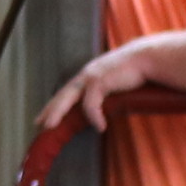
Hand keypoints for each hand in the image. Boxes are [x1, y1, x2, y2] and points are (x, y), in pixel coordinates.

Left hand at [39, 42, 160, 137]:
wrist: (146, 58)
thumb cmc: (134, 71)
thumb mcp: (116, 84)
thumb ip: (107, 94)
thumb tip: (105, 110)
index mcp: (88, 76)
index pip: (66, 92)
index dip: (55, 105)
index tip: (44, 117)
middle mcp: (86, 75)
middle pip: (62, 95)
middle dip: (50, 110)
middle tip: (39, 124)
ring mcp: (92, 77)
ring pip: (69, 97)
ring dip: (58, 112)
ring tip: (51, 127)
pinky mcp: (100, 81)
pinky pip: (91, 103)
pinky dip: (94, 116)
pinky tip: (101, 128)